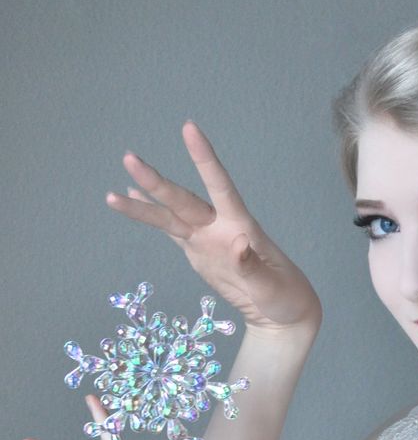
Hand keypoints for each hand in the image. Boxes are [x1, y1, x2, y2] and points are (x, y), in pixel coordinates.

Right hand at [105, 121, 321, 335]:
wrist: (281, 311)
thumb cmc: (284, 296)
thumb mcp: (272, 286)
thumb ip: (252, 266)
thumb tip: (237, 244)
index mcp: (242, 226)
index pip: (221, 186)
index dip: (205, 159)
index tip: (189, 129)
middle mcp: (221, 226)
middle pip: (184, 200)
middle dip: (156, 182)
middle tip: (129, 159)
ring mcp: (207, 239)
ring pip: (170, 215)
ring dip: (144, 203)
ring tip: (112, 194)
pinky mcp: (198, 252)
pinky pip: (170, 231)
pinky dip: (149, 215)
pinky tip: (128, 199)